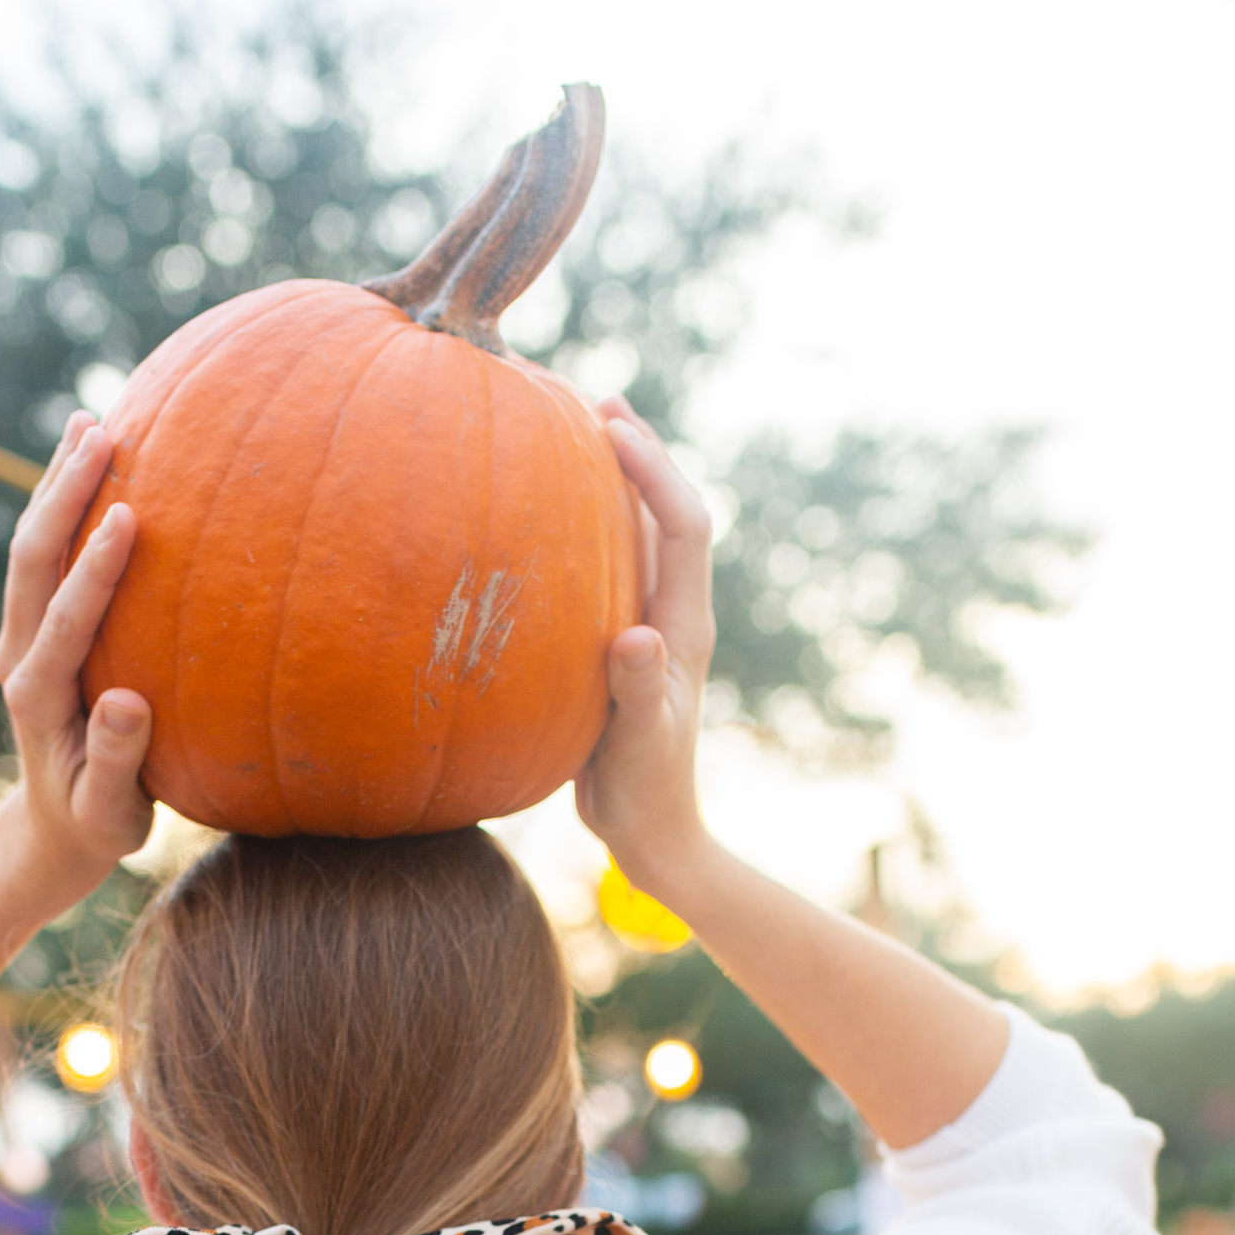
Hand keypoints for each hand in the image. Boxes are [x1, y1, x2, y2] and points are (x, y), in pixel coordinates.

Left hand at [0, 410, 154, 911]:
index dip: (93, 569)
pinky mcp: (35, 628)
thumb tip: (126, 703)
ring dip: (57, 483)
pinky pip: (46, 556)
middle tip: (102, 434)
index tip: (129, 517)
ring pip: (32, 547)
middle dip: (63, 495)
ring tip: (89, 420)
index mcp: (37, 695)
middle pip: (32, 560)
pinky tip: (91, 460)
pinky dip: (63, 503)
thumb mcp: (110, 814)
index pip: (64, 619)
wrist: (53, 830)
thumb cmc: (96, 826)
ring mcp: (22, 636)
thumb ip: (115, 762)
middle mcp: (19, 655)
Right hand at [574, 403, 716, 903]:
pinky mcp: (626, 642)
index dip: (653, 471)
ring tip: (579, 430)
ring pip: (642, 534)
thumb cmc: (645, 795)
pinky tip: (548, 517)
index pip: (683, 526)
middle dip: (641, 453)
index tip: (609, 429)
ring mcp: (652, 626)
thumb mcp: (637, 747)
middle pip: (669, 512)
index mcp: (685, 626)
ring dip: (619, 481)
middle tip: (597, 400)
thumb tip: (634, 637)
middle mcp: (675, 613)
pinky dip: (591, 527)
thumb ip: (638, 693)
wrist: (654, 833)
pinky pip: (612, 566)